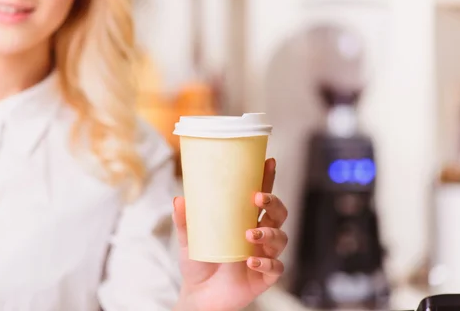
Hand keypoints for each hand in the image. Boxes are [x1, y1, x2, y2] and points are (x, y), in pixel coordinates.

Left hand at [172, 158, 287, 310]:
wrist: (199, 297)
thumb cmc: (198, 263)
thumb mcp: (189, 240)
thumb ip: (185, 221)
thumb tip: (178, 199)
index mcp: (245, 221)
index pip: (261, 196)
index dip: (267, 179)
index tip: (268, 161)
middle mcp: (259, 236)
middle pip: (279, 213)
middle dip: (274, 203)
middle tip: (258, 199)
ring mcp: (264, 255)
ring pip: (281, 238)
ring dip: (269, 233)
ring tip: (249, 234)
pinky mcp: (265, 277)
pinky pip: (276, 268)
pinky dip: (266, 263)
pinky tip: (251, 261)